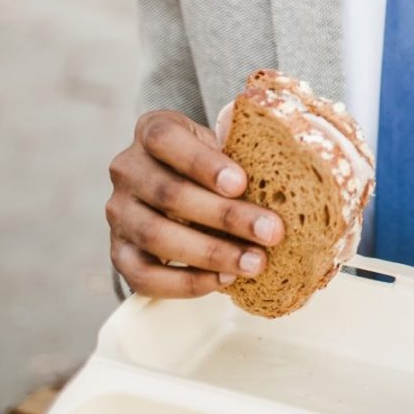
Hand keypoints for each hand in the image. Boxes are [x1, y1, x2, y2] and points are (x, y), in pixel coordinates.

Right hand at [105, 108, 283, 296]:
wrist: (181, 185)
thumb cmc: (213, 164)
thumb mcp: (225, 145)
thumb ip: (244, 156)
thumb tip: (295, 180)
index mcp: (152, 130)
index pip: (165, 139)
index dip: (202, 162)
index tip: (241, 183)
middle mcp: (127, 169)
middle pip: (169, 194)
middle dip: (225, 216)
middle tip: (271, 232)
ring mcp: (118, 212)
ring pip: (156, 236)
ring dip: (211, 253)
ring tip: (255, 262)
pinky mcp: (118, 251)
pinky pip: (143, 275)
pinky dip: (185, 282)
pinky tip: (223, 280)